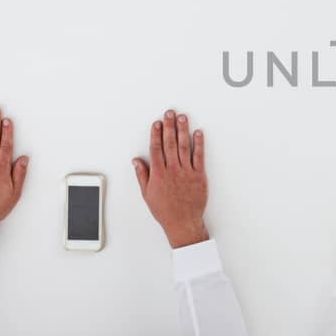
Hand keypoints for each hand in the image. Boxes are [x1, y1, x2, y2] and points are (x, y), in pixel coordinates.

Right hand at [131, 109, 208, 247]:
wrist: (183, 222)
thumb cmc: (165, 210)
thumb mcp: (147, 194)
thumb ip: (142, 175)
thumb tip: (137, 161)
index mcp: (158, 173)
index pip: (156, 148)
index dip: (156, 133)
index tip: (157, 123)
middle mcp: (172, 170)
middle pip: (170, 143)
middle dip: (169, 126)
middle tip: (169, 113)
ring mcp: (186, 172)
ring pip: (184, 146)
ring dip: (183, 130)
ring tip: (182, 118)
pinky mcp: (199, 175)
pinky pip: (199, 156)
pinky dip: (199, 143)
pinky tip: (198, 133)